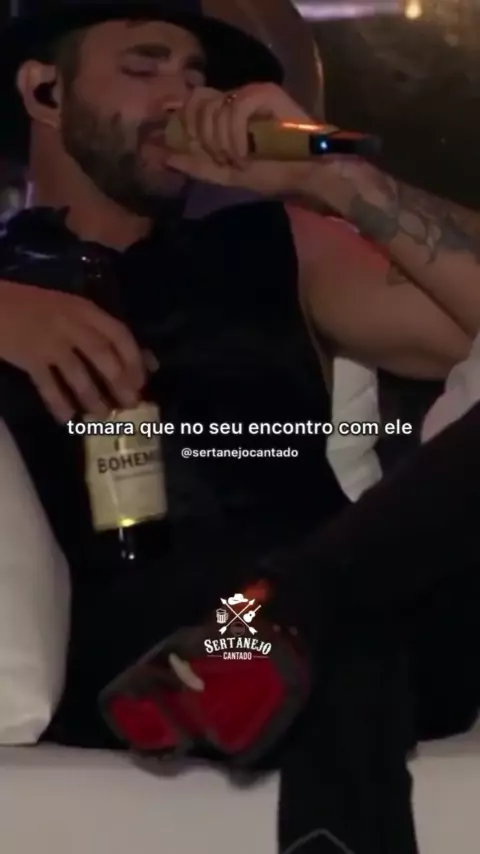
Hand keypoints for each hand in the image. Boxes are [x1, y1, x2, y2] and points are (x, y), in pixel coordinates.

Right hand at [0, 280, 148, 421]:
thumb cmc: (32, 305)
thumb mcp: (69, 309)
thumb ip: (98, 329)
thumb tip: (143, 359)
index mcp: (84, 309)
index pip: (119, 334)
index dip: (134, 360)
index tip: (142, 381)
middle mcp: (71, 324)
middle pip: (103, 356)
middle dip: (119, 383)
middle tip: (129, 405)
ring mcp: (49, 342)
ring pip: (78, 375)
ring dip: (93, 398)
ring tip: (102, 415)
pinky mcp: (28, 358)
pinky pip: (48, 386)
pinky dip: (58, 404)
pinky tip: (67, 419)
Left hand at [165, 83, 313, 195]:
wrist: (306, 172)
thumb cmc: (273, 172)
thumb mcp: (226, 175)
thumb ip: (197, 166)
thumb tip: (166, 157)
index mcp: (225, 114)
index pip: (192, 104)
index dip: (187, 126)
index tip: (201, 152)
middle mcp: (236, 99)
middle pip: (198, 102)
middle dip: (204, 137)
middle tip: (223, 159)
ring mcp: (251, 94)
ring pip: (215, 107)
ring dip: (222, 142)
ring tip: (240, 159)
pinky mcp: (266, 93)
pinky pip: (235, 108)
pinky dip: (236, 136)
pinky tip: (247, 152)